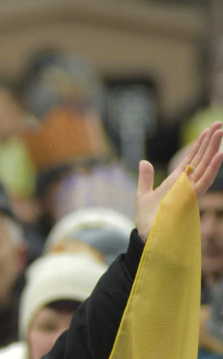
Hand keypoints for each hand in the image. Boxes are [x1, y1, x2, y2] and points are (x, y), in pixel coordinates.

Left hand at [136, 120, 222, 239]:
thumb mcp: (143, 194)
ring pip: (205, 165)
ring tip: (220, 132)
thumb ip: (146, 178)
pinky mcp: (191, 197)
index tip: (207, 130)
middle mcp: (186, 183)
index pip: (191, 158)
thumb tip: (144, 161)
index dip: (199, 144)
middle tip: (218, 124)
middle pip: (201, 158)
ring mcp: (190, 189)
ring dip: (213, 149)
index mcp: (176, 180)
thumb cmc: (147, 218)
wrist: (147, 234)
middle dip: (209, 141)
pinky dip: (212, 168)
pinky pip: (204, 180)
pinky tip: (220, 154)